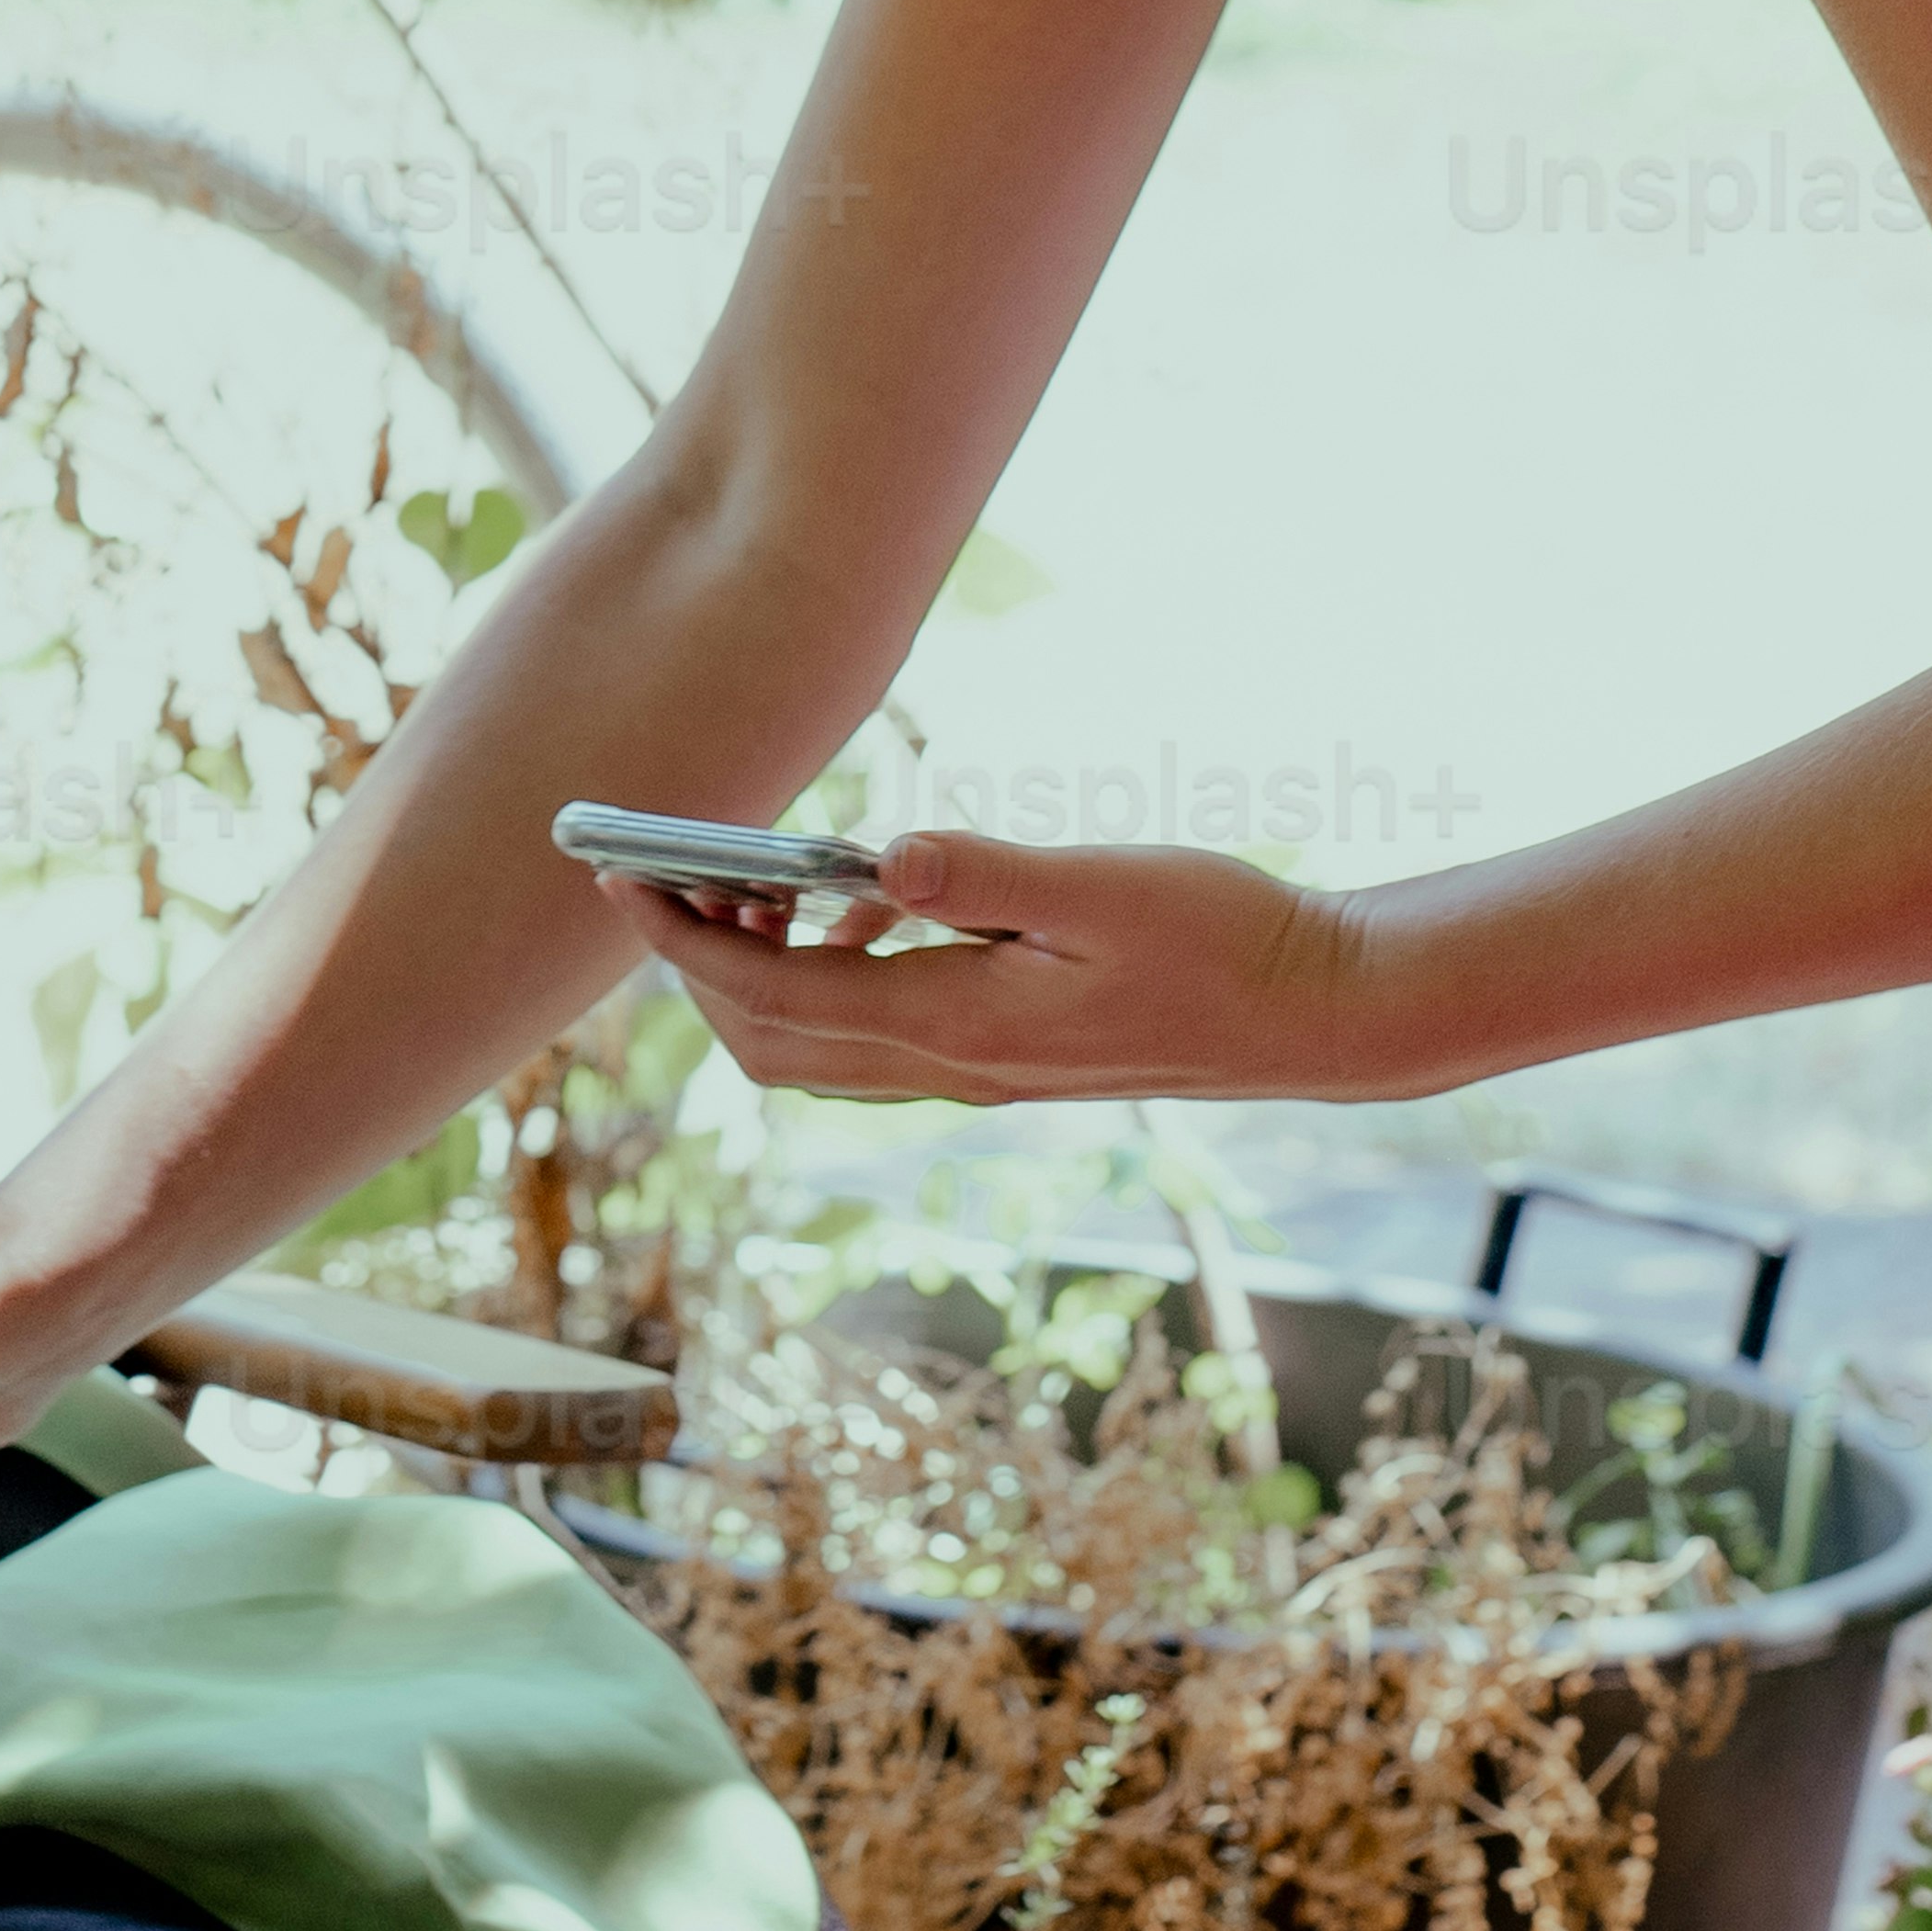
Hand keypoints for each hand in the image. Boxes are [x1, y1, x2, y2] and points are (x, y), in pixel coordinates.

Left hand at [591, 823, 1372, 1108]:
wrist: (1311, 1013)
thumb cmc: (1221, 937)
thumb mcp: (1103, 886)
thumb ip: (987, 874)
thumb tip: (880, 857)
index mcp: (959, 1022)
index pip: (772, 994)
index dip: (682, 940)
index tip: (620, 877)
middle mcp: (954, 1065)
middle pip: (768, 1043)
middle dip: (702, 965)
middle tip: (687, 871)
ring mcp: (979, 1073)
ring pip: (816, 1051)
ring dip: (763, 976)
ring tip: (776, 881)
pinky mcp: (1007, 1059)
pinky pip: (876, 1040)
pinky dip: (835, 981)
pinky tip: (880, 905)